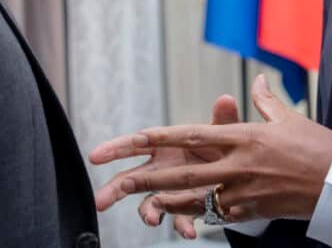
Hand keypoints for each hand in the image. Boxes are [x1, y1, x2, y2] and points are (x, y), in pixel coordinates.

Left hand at [92, 74, 331, 222]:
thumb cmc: (319, 146)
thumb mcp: (289, 119)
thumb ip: (266, 101)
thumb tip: (257, 81)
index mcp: (245, 136)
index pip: (192, 135)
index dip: (159, 137)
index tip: (133, 138)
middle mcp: (239, 163)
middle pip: (184, 173)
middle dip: (148, 179)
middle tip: (120, 182)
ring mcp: (245, 191)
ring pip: (196, 199)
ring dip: (167, 202)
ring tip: (143, 204)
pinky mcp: (254, 212)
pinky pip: (220, 214)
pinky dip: (202, 214)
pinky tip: (186, 216)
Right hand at [92, 95, 240, 238]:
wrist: (235, 173)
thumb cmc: (221, 147)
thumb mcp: (222, 131)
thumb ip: (222, 119)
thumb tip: (226, 100)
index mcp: (166, 145)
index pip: (136, 144)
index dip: (115, 149)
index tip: (96, 156)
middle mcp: (163, 169)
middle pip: (132, 178)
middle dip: (115, 190)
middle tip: (100, 202)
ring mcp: (172, 190)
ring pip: (151, 202)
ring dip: (149, 212)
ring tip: (152, 220)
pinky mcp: (187, 207)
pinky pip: (180, 218)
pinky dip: (182, 226)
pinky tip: (190, 232)